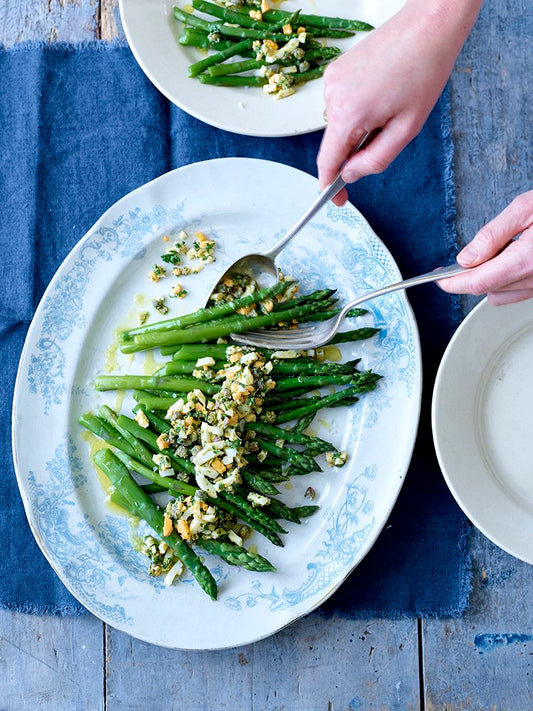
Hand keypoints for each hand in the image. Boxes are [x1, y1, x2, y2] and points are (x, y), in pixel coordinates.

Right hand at [317, 0, 482, 204]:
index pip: (327, 162)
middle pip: (335, 143)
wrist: (427, 26)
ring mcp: (332, 81)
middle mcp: (332, 96)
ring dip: (360, 127)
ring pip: (340, 124)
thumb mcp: (406, 129)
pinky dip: (358, 109)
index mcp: (349, 114)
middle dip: (356, 150)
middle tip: (390, 132)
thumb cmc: (423, 72)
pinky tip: (381, 93)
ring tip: (390, 105)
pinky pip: (341, 104)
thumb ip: (375, 160)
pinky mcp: (336, 70)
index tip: (338, 200)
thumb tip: (350, 175)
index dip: (330, 187)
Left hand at [439, 191, 532, 303]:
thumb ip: (493, 234)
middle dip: (470, 277)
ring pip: (502, 296)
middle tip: (465, 258)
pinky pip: (520, 293)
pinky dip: (508, 282)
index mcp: (526, 259)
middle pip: (487, 291)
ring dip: (491, 281)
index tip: (438, 279)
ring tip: (498, 253)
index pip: (477, 282)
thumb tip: (466, 257)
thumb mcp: (525, 208)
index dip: (453, 283)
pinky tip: (512, 260)